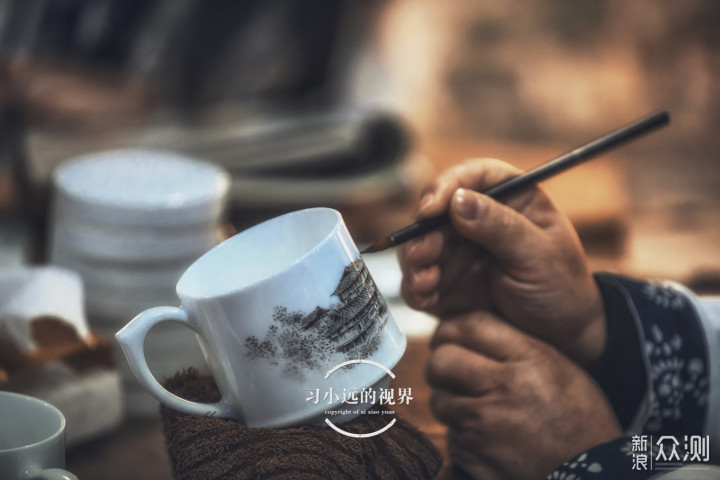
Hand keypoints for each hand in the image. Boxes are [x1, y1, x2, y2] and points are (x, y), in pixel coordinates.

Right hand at [398, 158, 605, 363]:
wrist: (561, 336)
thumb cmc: (562, 288)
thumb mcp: (539, 256)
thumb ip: (501, 228)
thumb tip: (459, 200)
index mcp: (510, 198)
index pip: (473, 176)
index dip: (447, 186)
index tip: (432, 209)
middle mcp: (478, 219)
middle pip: (436, 210)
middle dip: (423, 233)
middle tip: (421, 257)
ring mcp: (459, 249)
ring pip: (420, 243)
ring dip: (414, 262)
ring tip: (423, 284)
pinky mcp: (445, 280)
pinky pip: (418, 278)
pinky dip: (415, 288)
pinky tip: (426, 300)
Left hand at [427, 312, 620, 479]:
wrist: (592, 473)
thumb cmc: (577, 417)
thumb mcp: (557, 366)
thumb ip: (513, 344)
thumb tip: (461, 328)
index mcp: (530, 358)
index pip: (469, 325)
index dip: (450, 328)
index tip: (448, 337)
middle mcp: (506, 387)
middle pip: (442, 360)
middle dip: (441, 365)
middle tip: (451, 372)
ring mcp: (487, 422)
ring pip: (440, 399)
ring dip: (450, 402)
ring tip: (477, 408)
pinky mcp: (475, 454)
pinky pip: (450, 435)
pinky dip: (461, 436)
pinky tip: (486, 437)